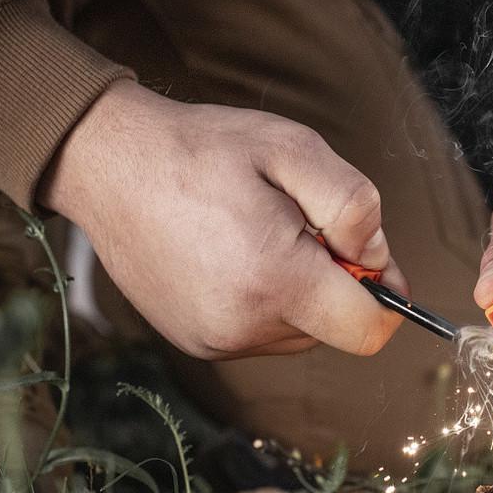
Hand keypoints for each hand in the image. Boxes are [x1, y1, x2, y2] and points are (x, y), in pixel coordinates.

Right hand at [40, 79, 405, 358]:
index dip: (385, 297)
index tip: (366, 258)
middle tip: (298, 225)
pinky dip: (266, 301)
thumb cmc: (202, 150)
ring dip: (300, 292)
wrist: (108, 165)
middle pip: (335, 329)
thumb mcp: (294, 149)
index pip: (367, 330)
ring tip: (258, 237)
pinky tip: (235, 256)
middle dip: (336, 283)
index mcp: (274, 281)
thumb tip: (378, 260)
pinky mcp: (197, 342)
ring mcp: (215, 341)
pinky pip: (262, 333)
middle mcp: (243, 327)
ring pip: (299, 333)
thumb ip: (355, 206)